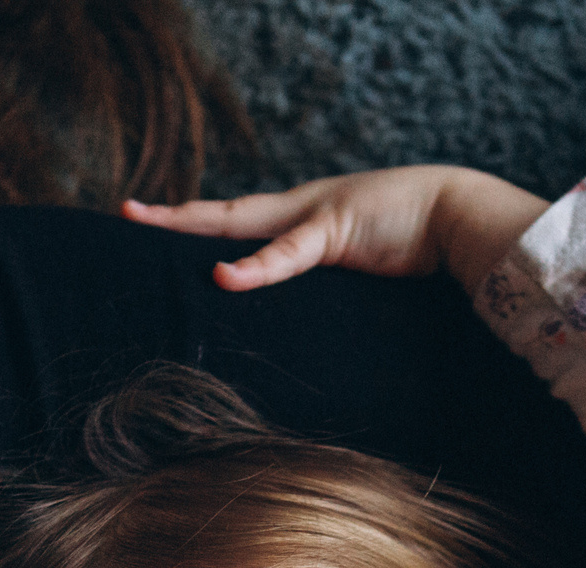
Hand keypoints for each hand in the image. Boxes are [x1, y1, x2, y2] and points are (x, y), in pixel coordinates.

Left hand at [122, 166, 548, 295]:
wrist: (460, 217)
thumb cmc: (418, 246)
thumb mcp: (360, 276)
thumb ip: (326, 298)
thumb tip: (305, 338)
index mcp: (303, 223)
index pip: (238, 223)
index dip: (197, 225)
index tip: (154, 227)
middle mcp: (299, 212)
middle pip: (223, 212)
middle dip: (172, 215)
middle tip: (124, 210)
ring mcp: (314, 216)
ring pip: (240, 219)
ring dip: (192, 223)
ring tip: (144, 221)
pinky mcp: (336, 229)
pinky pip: (288, 251)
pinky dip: (257, 266)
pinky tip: (223, 275)